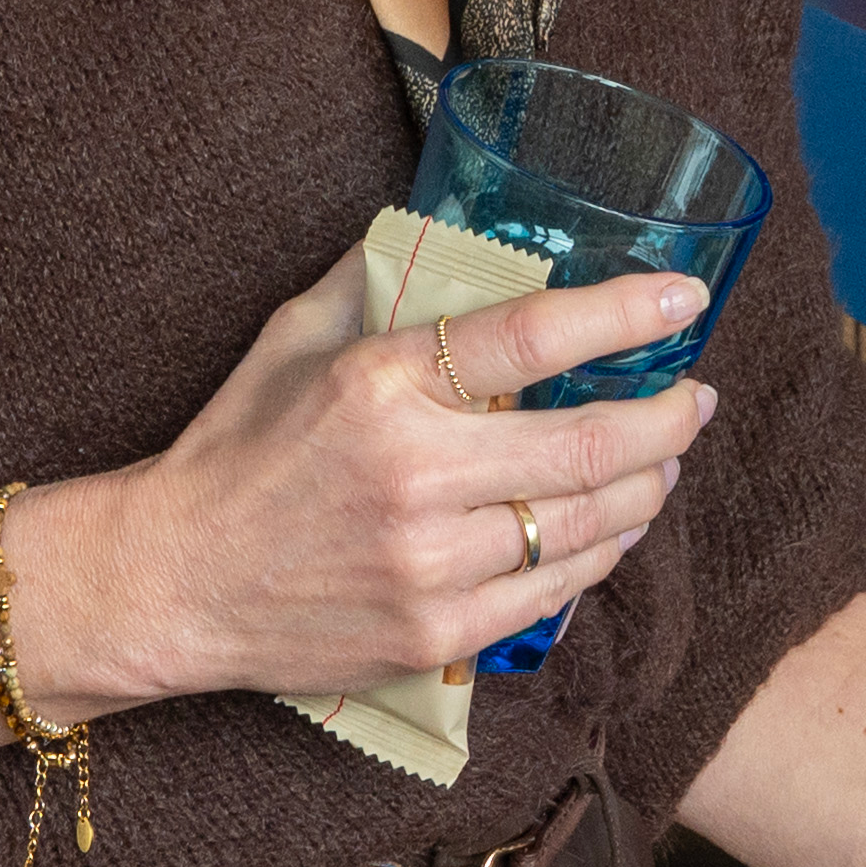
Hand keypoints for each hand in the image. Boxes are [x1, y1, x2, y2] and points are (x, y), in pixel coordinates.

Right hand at [10, 256, 722, 713]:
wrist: (172, 582)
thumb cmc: (236, 451)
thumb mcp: (293, 340)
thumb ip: (375, 283)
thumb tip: (449, 233)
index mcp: (381, 387)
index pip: (533, 339)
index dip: (623, 314)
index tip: (684, 300)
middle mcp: (415, 477)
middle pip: (591, 445)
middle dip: (668, 417)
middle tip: (693, 396)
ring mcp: (430, 567)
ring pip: (588, 526)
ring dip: (647, 488)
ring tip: (661, 460)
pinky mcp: (435, 633)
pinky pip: (555, 594)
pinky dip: (599, 555)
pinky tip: (611, 527)